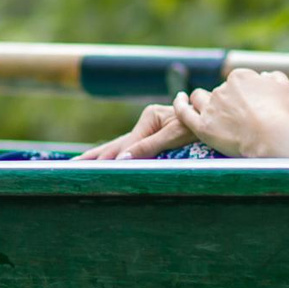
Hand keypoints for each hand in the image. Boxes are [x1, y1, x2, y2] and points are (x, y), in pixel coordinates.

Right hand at [75, 101, 191, 160]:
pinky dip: (114, 156)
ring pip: (119, 146)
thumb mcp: (175, 135)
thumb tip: (122, 160)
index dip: (109, 159)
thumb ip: (148, 146)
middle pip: (115, 144)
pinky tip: (104, 162)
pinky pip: (130, 149)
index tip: (92, 169)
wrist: (216, 119)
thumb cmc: (198, 127)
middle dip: (93, 157)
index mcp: (149, 118)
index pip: (126, 145)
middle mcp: (146, 123)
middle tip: (72, 166)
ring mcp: (148, 130)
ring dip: (99, 156)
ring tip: (79, 164)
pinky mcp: (153, 138)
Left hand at [170, 69, 288, 158]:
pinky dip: (179, 104)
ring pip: (199, 98)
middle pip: (220, 91)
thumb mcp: (286, 87)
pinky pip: (183, 112)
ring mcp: (210, 107)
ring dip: (201, 100)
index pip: (238, 81)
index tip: (252, 105)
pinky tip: (180, 99)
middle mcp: (222, 88)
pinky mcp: (202, 126)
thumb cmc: (283, 114)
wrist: (272, 137)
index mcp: (240, 77)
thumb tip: (265, 76)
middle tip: (238, 117)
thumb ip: (274, 78)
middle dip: (226, 100)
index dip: (244, 93)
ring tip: (206, 108)